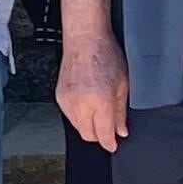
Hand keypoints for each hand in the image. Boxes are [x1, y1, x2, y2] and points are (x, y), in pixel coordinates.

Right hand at [58, 25, 129, 152]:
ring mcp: (68, 101)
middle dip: (100, 136)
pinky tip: (88, 103)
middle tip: (109, 129)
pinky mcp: (59, 97)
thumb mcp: (123, 84)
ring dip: (89, 126)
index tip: (113, 145)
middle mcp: (81, 104)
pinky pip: (70, 116)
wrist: (85, 38)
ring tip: (99, 110)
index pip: (104, 134)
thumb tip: (121, 130)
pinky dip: (80, 116)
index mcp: (100, 101)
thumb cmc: (105, 53)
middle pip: (89, 135)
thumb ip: (120, 111)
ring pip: (78, 127)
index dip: (110, 143)